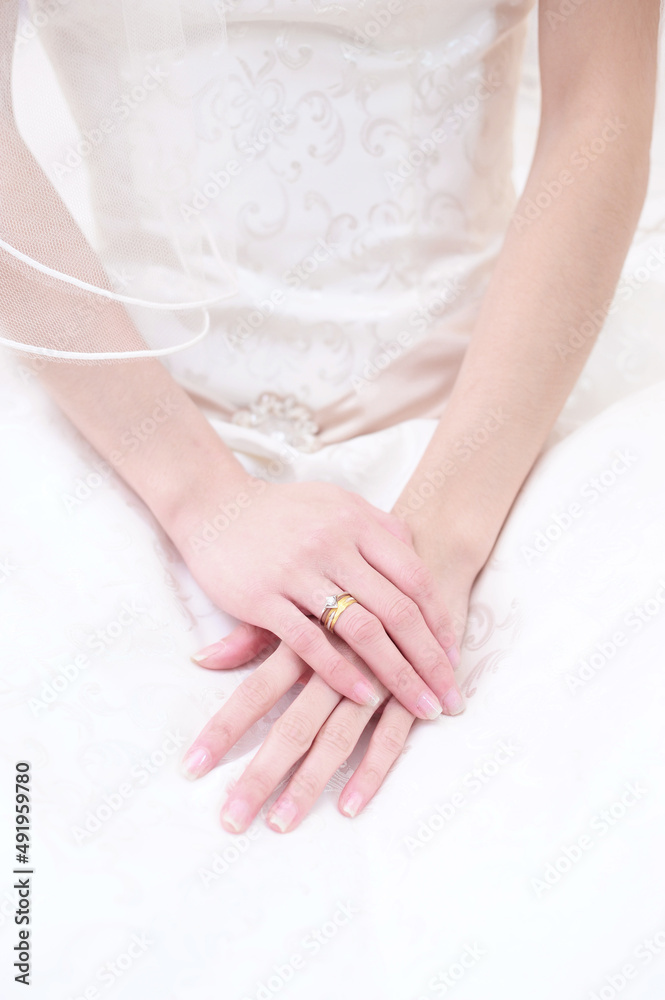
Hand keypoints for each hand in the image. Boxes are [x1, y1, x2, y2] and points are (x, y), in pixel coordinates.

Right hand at [170, 479, 461, 719]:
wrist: (214, 504)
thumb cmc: (280, 510)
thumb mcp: (336, 504)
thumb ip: (377, 528)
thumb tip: (418, 555)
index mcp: (357, 521)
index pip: (413, 576)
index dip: (438, 619)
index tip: (453, 657)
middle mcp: (334, 543)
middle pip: (397, 609)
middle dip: (429, 659)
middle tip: (449, 697)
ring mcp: (298, 570)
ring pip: (361, 629)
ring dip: (396, 674)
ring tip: (419, 708)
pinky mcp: (263, 596)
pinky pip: (309, 642)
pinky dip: (340, 673)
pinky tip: (363, 698)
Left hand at [179, 578, 472, 833]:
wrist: (426, 555)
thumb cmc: (352, 582)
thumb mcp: (301, 600)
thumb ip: (253, 635)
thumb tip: (200, 659)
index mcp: (304, 640)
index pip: (254, 692)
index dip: (223, 730)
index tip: (190, 768)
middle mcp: (335, 663)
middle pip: (292, 726)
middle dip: (260, 774)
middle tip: (231, 819)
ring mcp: (374, 679)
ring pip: (336, 739)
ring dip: (308, 784)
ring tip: (281, 823)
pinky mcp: (408, 691)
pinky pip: (391, 738)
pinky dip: (371, 773)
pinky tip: (348, 807)